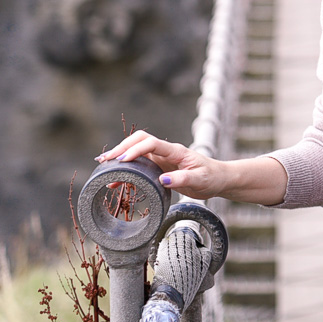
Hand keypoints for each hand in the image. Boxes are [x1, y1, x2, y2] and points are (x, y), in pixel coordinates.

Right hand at [97, 130, 224, 199]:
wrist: (218, 178)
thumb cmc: (211, 177)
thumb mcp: (200, 180)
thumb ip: (183, 179)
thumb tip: (163, 180)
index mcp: (176, 151)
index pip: (152, 143)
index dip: (136, 150)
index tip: (123, 160)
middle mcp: (167, 152)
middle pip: (140, 141)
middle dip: (122, 148)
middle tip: (105, 160)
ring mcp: (162, 158)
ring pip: (137, 151)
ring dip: (121, 156)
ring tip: (103, 166)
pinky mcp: (160, 167)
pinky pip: (140, 164)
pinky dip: (127, 169)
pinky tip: (115, 180)